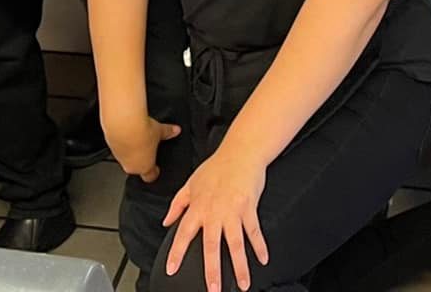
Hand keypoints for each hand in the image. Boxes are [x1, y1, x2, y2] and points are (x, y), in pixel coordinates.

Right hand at [104, 107, 180, 182]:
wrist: (123, 123)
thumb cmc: (141, 131)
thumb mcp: (160, 131)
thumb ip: (168, 132)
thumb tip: (175, 130)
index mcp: (144, 166)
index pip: (149, 177)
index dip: (154, 173)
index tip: (156, 169)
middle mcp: (130, 165)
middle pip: (137, 168)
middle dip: (141, 160)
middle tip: (147, 149)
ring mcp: (119, 157)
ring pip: (126, 158)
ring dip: (131, 151)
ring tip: (136, 137)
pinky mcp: (111, 146)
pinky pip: (118, 147)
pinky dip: (122, 141)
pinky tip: (126, 131)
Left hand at [163, 142, 269, 291]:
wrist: (241, 152)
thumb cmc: (217, 167)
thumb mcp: (191, 183)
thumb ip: (177, 204)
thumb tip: (166, 222)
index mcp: (197, 207)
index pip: (184, 233)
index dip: (177, 253)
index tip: (172, 270)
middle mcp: (214, 212)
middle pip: (211, 246)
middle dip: (212, 271)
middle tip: (213, 289)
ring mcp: (233, 211)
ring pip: (235, 244)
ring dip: (240, 267)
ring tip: (243, 284)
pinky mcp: (249, 208)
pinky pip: (254, 232)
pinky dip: (259, 247)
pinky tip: (263, 260)